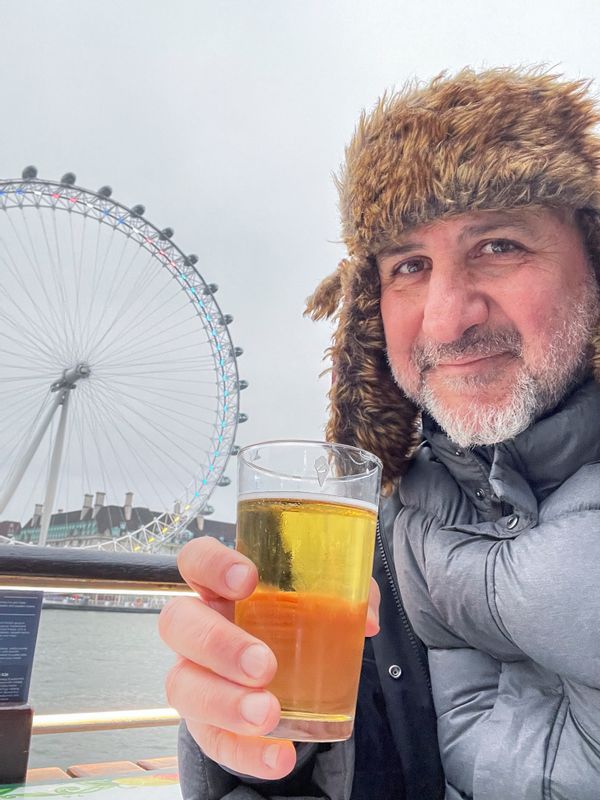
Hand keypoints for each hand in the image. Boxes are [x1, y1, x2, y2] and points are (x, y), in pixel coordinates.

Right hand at [159, 536, 380, 779]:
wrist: (291, 677)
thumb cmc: (299, 622)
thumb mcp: (326, 600)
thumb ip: (348, 597)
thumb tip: (364, 620)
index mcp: (222, 588)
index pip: (196, 560)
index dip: (212, 564)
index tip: (248, 580)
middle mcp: (198, 627)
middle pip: (179, 623)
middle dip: (218, 644)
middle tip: (264, 664)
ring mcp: (194, 674)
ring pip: (182, 684)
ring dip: (224, 702)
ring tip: (267, 714)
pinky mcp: (206, 722)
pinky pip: (211, 741)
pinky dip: (245, 753)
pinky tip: (279, 757)